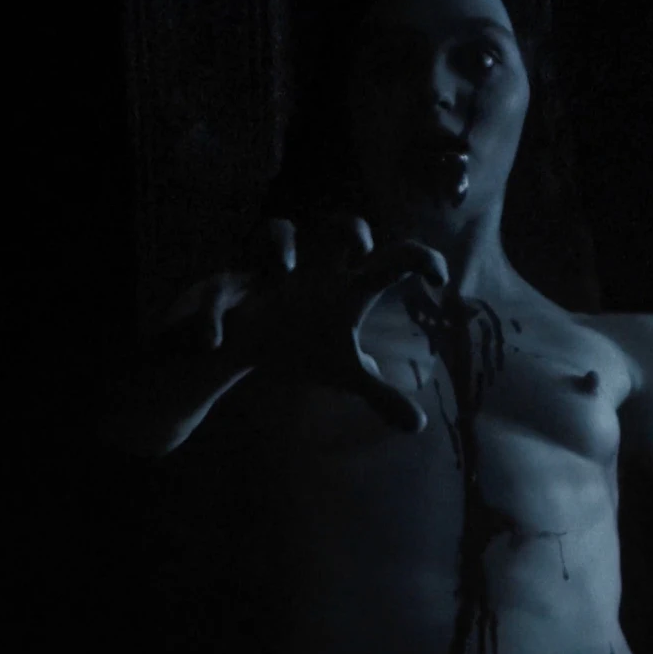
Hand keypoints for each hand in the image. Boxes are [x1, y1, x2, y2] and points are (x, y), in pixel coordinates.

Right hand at [155, 216, 448, 432]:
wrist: (236, 341)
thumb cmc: (297, 342)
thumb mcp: (340, 370)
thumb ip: (377, 391)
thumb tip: (418, 425)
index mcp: (344, 287)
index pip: (390, 260)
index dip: (417, 260)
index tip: (440, 279)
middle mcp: (312, 272)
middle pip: (335, 228)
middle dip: (348, 228)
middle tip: (360, 249)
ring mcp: (267, 275)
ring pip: (272, 233)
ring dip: (279, 244)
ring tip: (285, 272)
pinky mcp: (224, 291)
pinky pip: (215, 294)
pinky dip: (212, 316)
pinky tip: (214, 342)